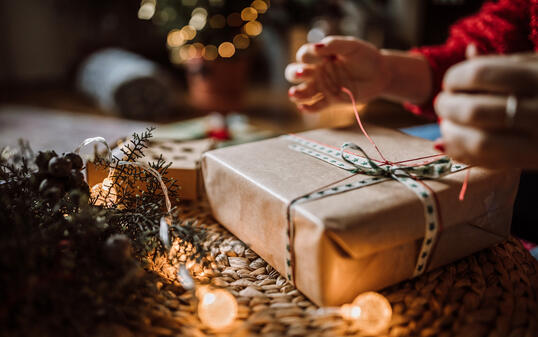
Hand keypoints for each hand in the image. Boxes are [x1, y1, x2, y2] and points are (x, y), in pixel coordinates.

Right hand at [285, 36, 391, 111]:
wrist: (380, 74)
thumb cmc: (365, 56)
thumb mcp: (351, 46)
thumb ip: (334, 44)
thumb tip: (316, 47)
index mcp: (320, 56)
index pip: (304, 55)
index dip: (307, 55)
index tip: (321, 55)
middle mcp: (317, 71)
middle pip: (295, 73)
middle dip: (295, 74)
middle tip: (303, 73)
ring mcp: (323, 87)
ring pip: (303, 92)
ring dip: (296, 94)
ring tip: (294, 94)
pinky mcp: (331, 100)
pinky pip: (316, 106)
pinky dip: (308, 108)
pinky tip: (303, 108)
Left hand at [435, 53, 537, 168]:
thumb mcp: (536, 67)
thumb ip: (503, 62)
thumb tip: (469, 52)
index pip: (481, 74)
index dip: (456, 77)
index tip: (450, 82)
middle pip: (476, 111)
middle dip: (448, 107)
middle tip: (442, 104)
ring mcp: (536, 142)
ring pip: (479, 143)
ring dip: (451, 133)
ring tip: (445, 124)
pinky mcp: (529, 163)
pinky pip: (485, 163)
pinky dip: (460, 153)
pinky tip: (452, 142)